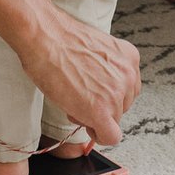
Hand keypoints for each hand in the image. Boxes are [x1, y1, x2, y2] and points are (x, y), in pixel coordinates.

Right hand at [0, 0, 141, 146]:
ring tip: (72, 99)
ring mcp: (116, 94)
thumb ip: (106, 70)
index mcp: (129, 57)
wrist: (45, 38)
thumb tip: (99, 87)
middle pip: (122, 105)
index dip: (109, 94)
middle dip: (102, 105)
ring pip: (114, 121)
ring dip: (95, 117)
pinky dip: (98, 135)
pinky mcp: (101, 111)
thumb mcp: (95, 50)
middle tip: (78, 95)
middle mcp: (128, 75)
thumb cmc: (60, 39)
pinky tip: (81, 119)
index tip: (94, 92)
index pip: (128, 89)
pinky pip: (110, 137)